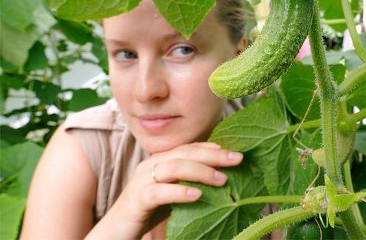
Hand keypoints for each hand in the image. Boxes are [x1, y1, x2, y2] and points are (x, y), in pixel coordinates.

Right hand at [86, 142, 242, 238]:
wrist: (116, 231)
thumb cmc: (148, 211)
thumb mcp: (172, 193)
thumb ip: (189, 182)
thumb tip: (222, 178)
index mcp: (160, 161)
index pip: (189, 148)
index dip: (212, 148)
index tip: (234, 152)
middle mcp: (151, 165)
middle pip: (185, 153)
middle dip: (213, 155)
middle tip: (237, 159)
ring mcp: (142, 180)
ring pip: (174, 167)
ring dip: (201, 171)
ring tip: (222, 180)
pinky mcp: (137, 199)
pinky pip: (159, 192)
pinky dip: (179, 192)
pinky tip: (196, 195)